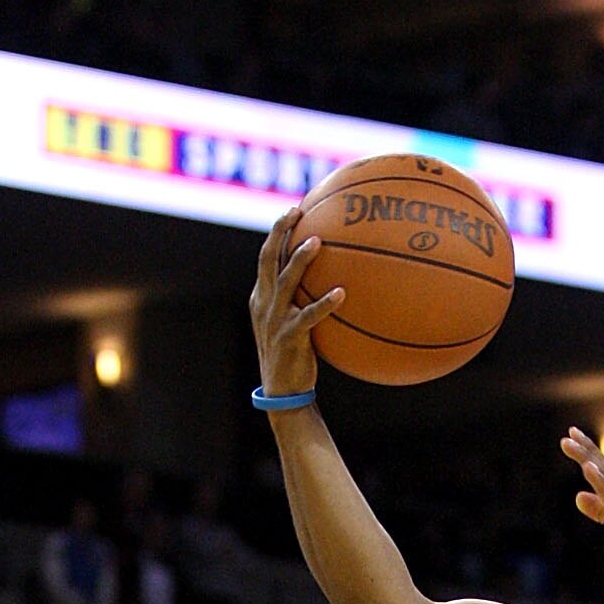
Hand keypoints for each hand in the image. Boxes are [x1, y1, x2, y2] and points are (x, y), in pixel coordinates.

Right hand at [250, 214, 344, 397]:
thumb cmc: (293, 355)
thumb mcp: (291, 322)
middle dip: (279, 232)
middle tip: (296, 211)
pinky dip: (324, 303)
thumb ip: (301, 299)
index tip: (293, 211)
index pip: (266, 257)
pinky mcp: (288, 338)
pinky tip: (342, 293)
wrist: (283, 392)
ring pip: (285, 282)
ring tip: (317, 242)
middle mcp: (264, 304)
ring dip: (299, 260)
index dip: (277, 232)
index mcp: (261, 297)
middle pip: (267, 259)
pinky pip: (308, 317)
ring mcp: (274, 320)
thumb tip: (331, 277)